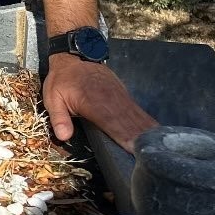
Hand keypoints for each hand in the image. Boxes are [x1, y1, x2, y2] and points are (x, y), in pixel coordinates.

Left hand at [42, 54, 157, 153]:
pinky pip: (138, 111)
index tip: (135, 149)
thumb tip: (63, 137)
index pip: (111, 122)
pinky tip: (158, 135)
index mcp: (93, 102)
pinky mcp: (125, 95)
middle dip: (141, 139)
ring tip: (162, 150)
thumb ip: (58, 117)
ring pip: (137, 117)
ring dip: (148, 132)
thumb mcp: (52, 97)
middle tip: (154, 157)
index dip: (124, 136)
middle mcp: (111, 100)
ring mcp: (120, 97)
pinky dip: (148, 123)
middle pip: (129, 122)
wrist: (75, 57)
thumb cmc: (62, 80)